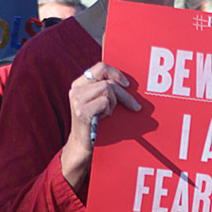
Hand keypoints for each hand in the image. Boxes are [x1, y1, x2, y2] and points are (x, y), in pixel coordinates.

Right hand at [61, 62, 140, 188]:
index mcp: (79, 84)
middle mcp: (76, 90)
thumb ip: (106, 88)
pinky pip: (105, 103)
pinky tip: (102, 119)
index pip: (100, 67)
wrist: (83, 145)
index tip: (127, 84)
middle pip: (108, 81)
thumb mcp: (98, 101)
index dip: (116, 73)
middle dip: (124, 94)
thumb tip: (128, 81)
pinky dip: (109, 111)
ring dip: (114, 104)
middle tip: (135, 106)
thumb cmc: (96, 122)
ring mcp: (77, 100)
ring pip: (108, 90)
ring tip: (108, 113)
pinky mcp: (82, 111)